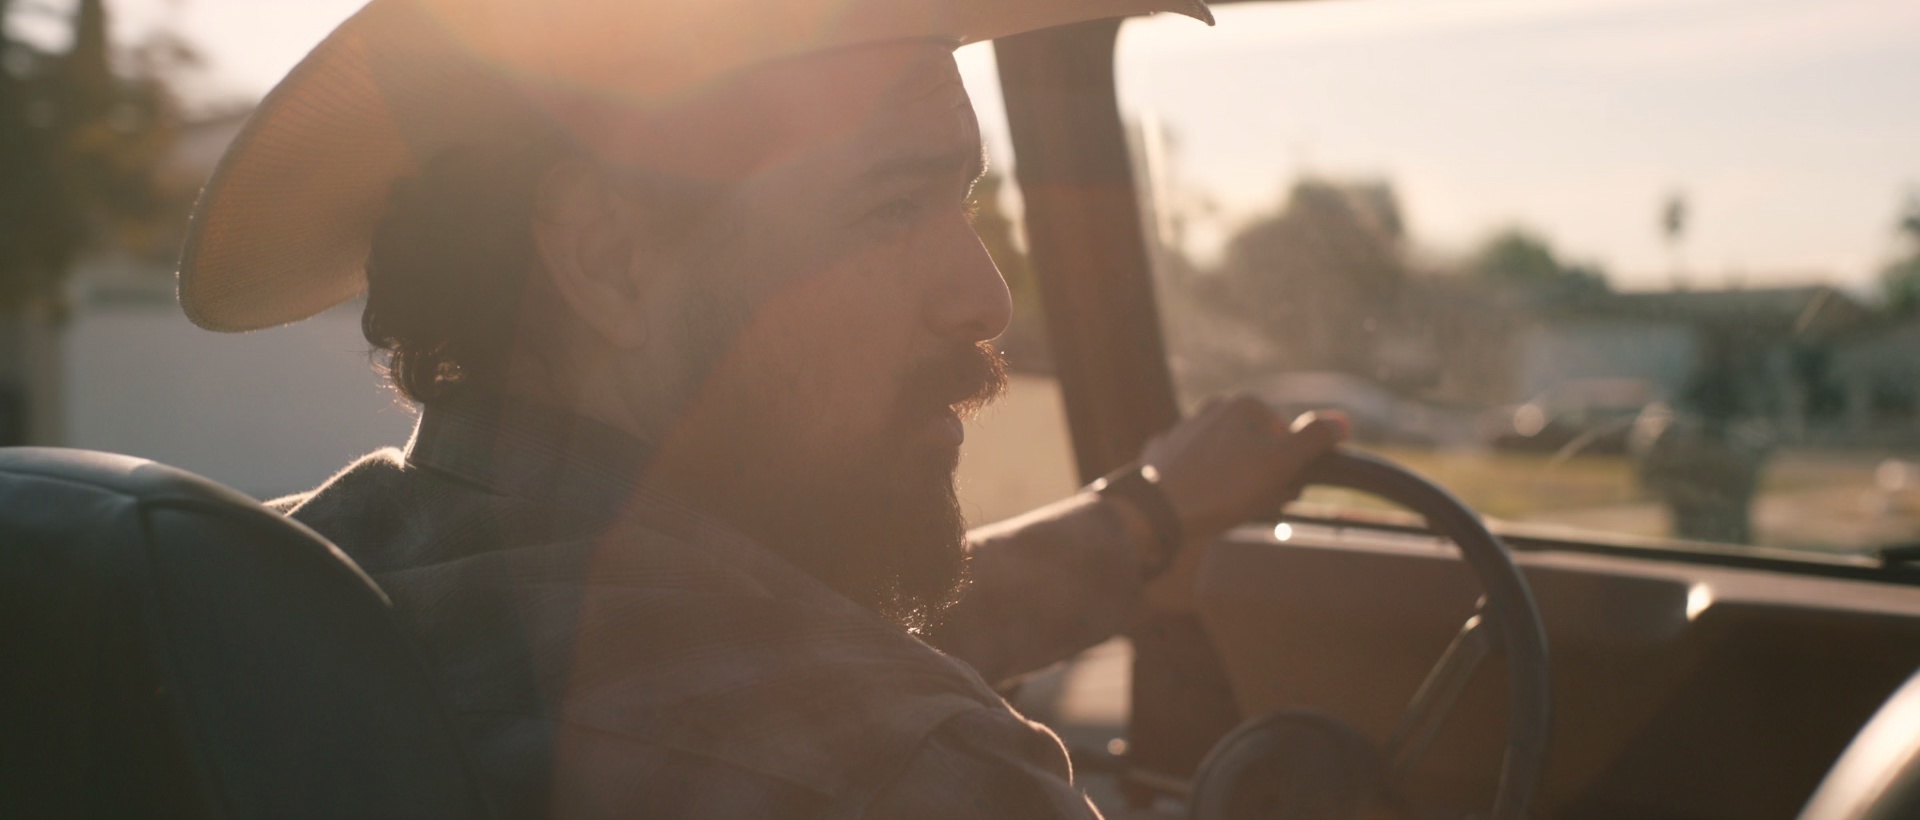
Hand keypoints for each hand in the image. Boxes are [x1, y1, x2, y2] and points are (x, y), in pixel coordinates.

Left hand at [1143, 396, 1349, 541]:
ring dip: (1233, 483)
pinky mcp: (1162, 453)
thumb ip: (1314, 438)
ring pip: (1226, 460)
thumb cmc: (1225, 488)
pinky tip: (1196, 503)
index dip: (1289, 470)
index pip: (1286, 440)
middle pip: (1256, 449)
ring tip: (1224, 507)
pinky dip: (1201, 486)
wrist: (1158, 511)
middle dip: (1262, 477)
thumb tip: (1343, 420)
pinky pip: (1194, 471)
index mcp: (1246, 405)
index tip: (1279, 490)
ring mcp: (1183, 429)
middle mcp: (1212, 408)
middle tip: (1253, 503)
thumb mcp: (1282, 463)